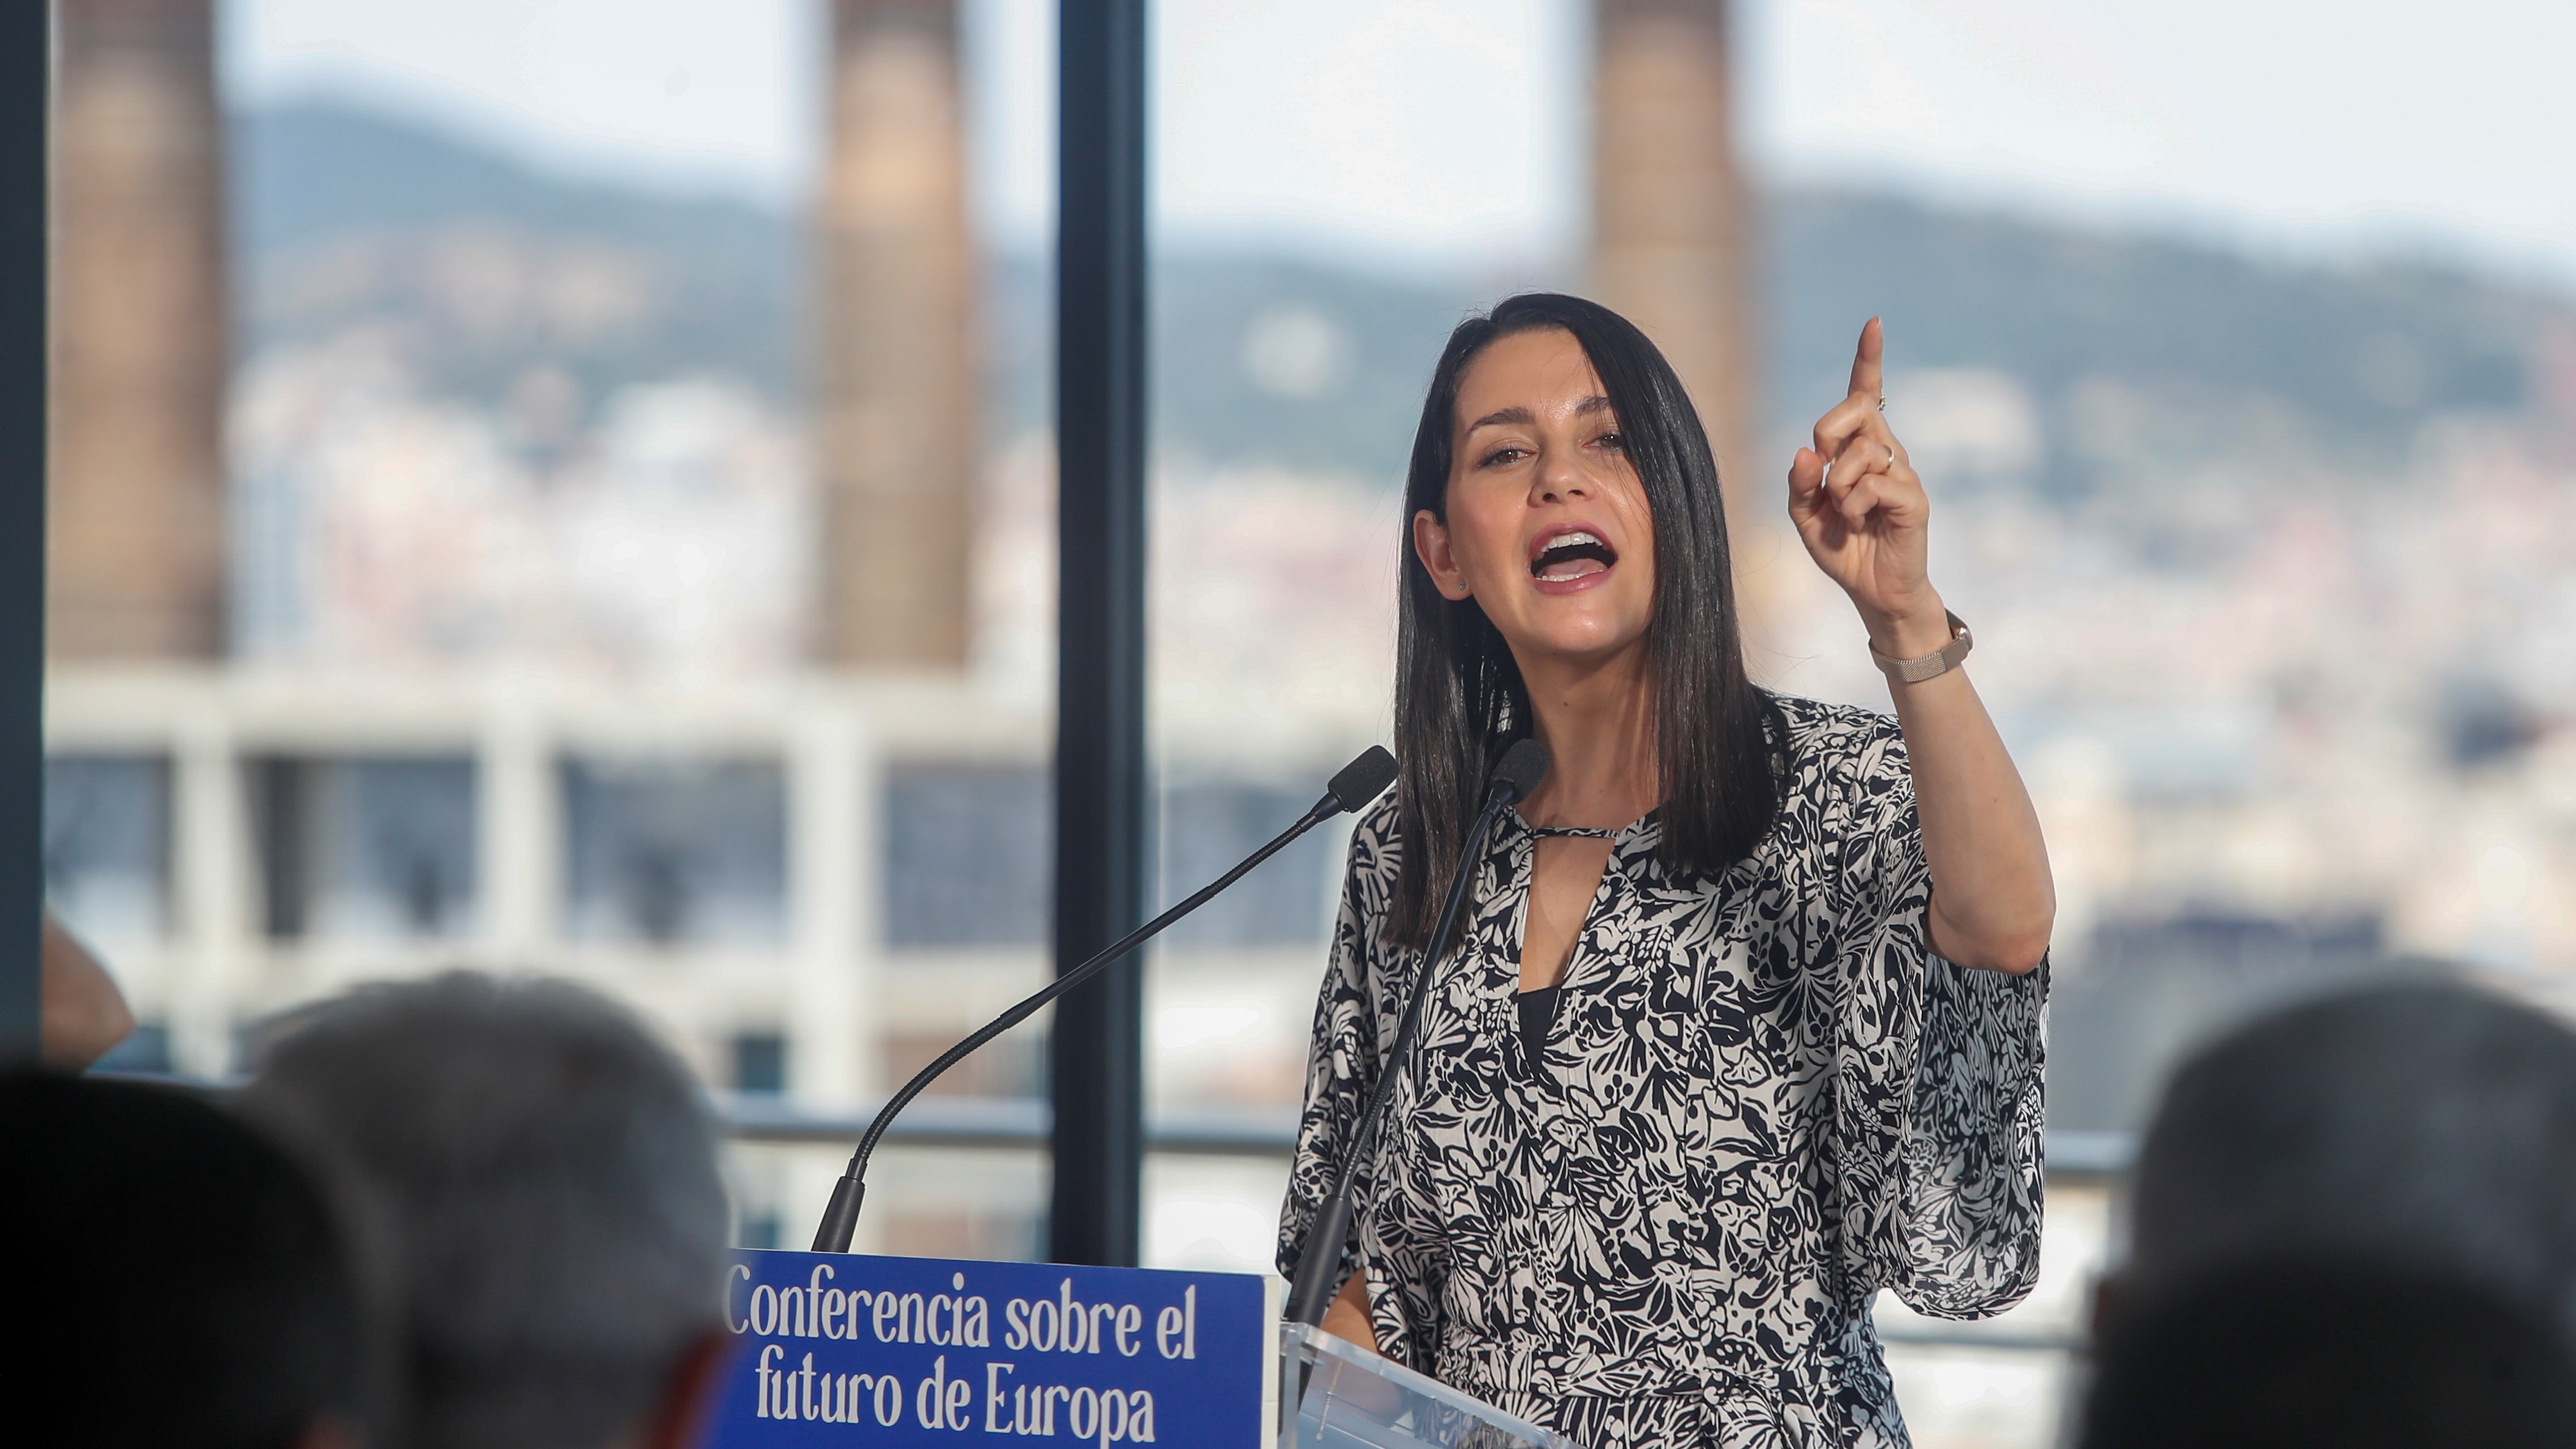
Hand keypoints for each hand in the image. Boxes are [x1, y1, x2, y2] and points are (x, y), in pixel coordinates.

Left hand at [1787, 318, 1946, 656]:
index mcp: (1860, 449)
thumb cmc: (1843, 550)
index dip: (1868, 359)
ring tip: (1845, 515)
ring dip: (1837, 485)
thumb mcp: (1805, 516)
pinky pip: (1874, 484)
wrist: (1874, 594)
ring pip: (1862, 450)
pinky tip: (1859, 523)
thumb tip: (1804, 451)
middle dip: (1828, 430)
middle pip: (1855, 409)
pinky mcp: (1913, 498)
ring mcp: (1903, 473)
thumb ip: (1799, 483)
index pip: (1866, 394)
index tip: (1874, 322)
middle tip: (1824, 472)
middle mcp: (1886, 452)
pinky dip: (1853, 505)